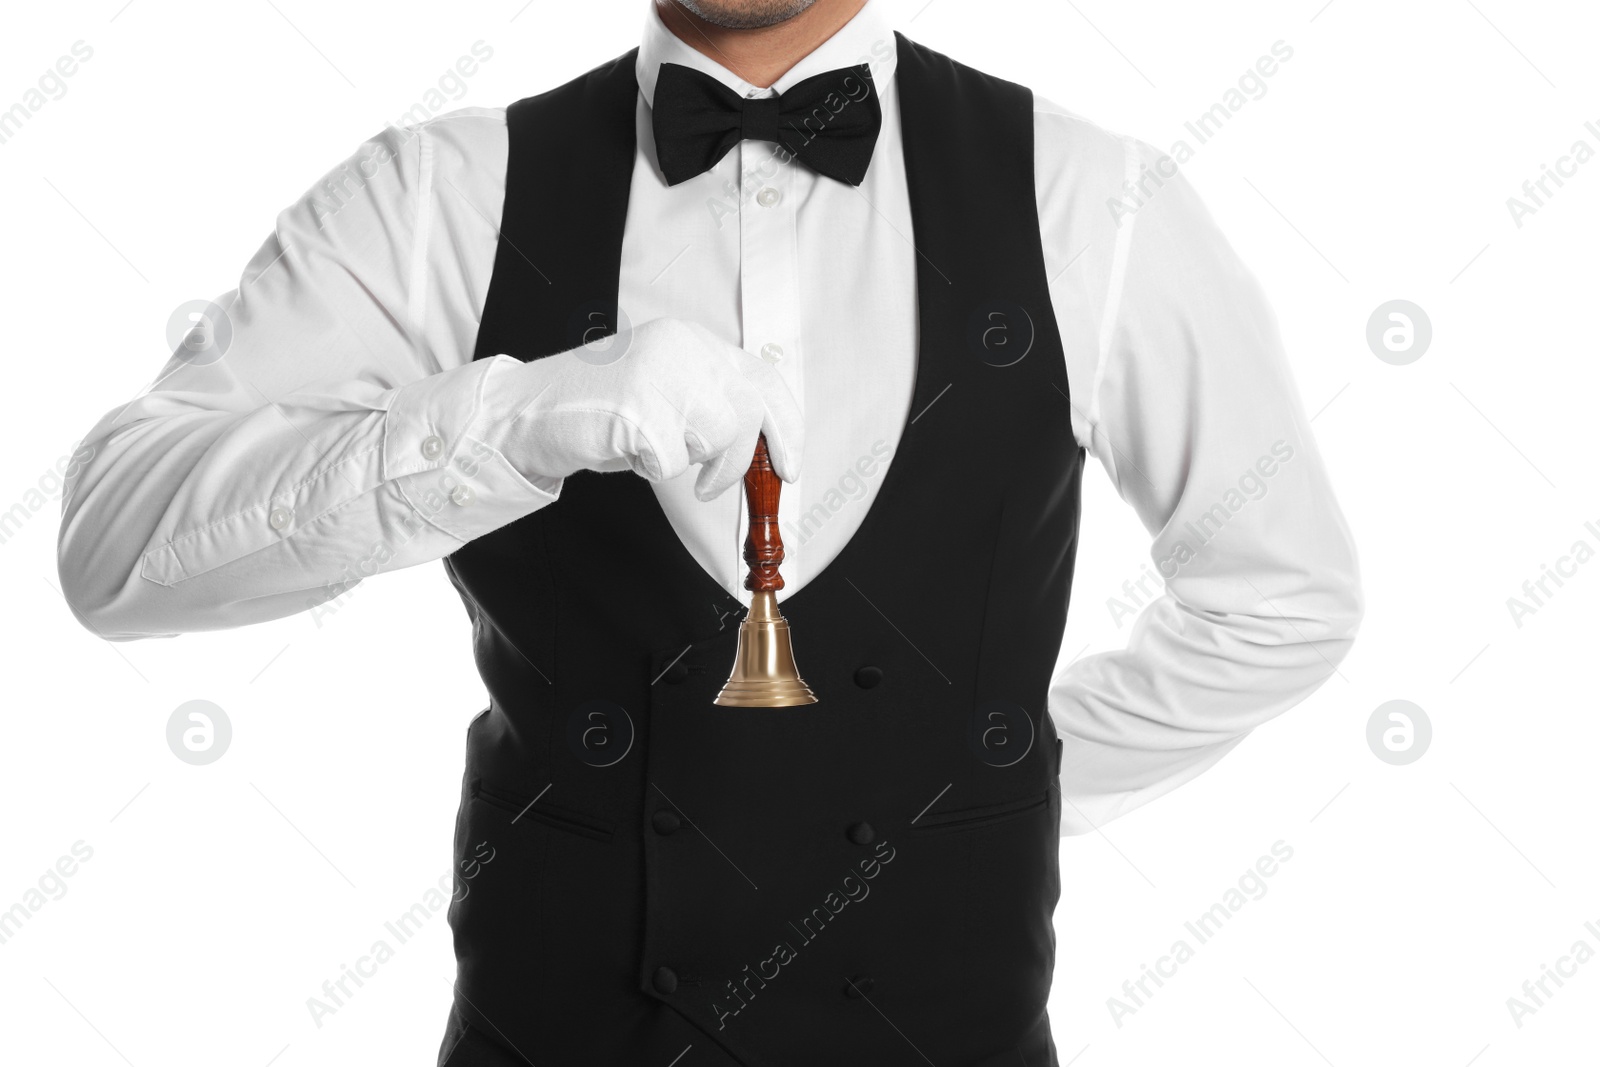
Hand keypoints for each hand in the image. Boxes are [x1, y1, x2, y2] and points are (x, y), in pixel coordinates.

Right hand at [494, 318, 803, 499]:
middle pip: (750, 411)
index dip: (787, 427)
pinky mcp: (639, 409)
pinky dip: (653, 470)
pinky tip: (627, 452)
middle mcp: (681, 348)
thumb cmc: (598, 409)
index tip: (790, 466)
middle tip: (714, 484)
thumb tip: (766, 445)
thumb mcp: (665, 390)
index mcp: (692, 340)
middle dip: (741, 460)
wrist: (526, 410)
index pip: (764, 378)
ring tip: (653, 454)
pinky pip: (674, 461)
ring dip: (690, 462)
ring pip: (719, 436)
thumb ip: (712, 401)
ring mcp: (660, 375)